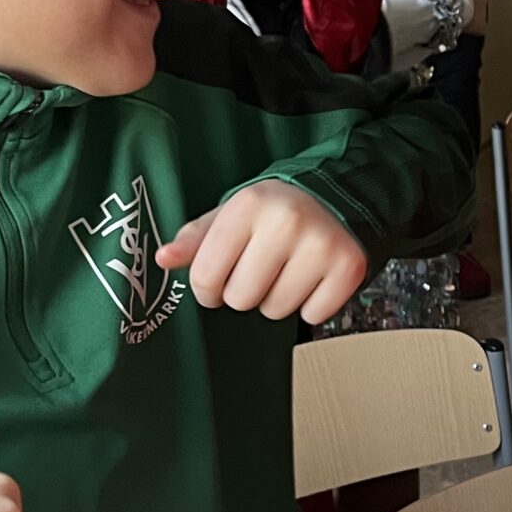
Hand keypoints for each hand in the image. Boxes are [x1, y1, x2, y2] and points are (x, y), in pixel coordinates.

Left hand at [155, 180, 366, 320]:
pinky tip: (312, 277)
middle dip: (245, 292)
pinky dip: (311, 303)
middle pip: (241, 299)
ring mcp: (321, 245)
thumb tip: (163, 258)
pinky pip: (313, 314)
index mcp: (248, 205)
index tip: (219, 278)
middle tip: (260, 270)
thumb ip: (195, 238)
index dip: (207, 287)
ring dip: (277, 298)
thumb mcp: (232, 214)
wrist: (336, 196)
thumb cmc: (276, 209)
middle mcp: (286, 222)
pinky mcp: (349, 267)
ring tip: (286, 270)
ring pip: (276, 310)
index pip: (206, 276)